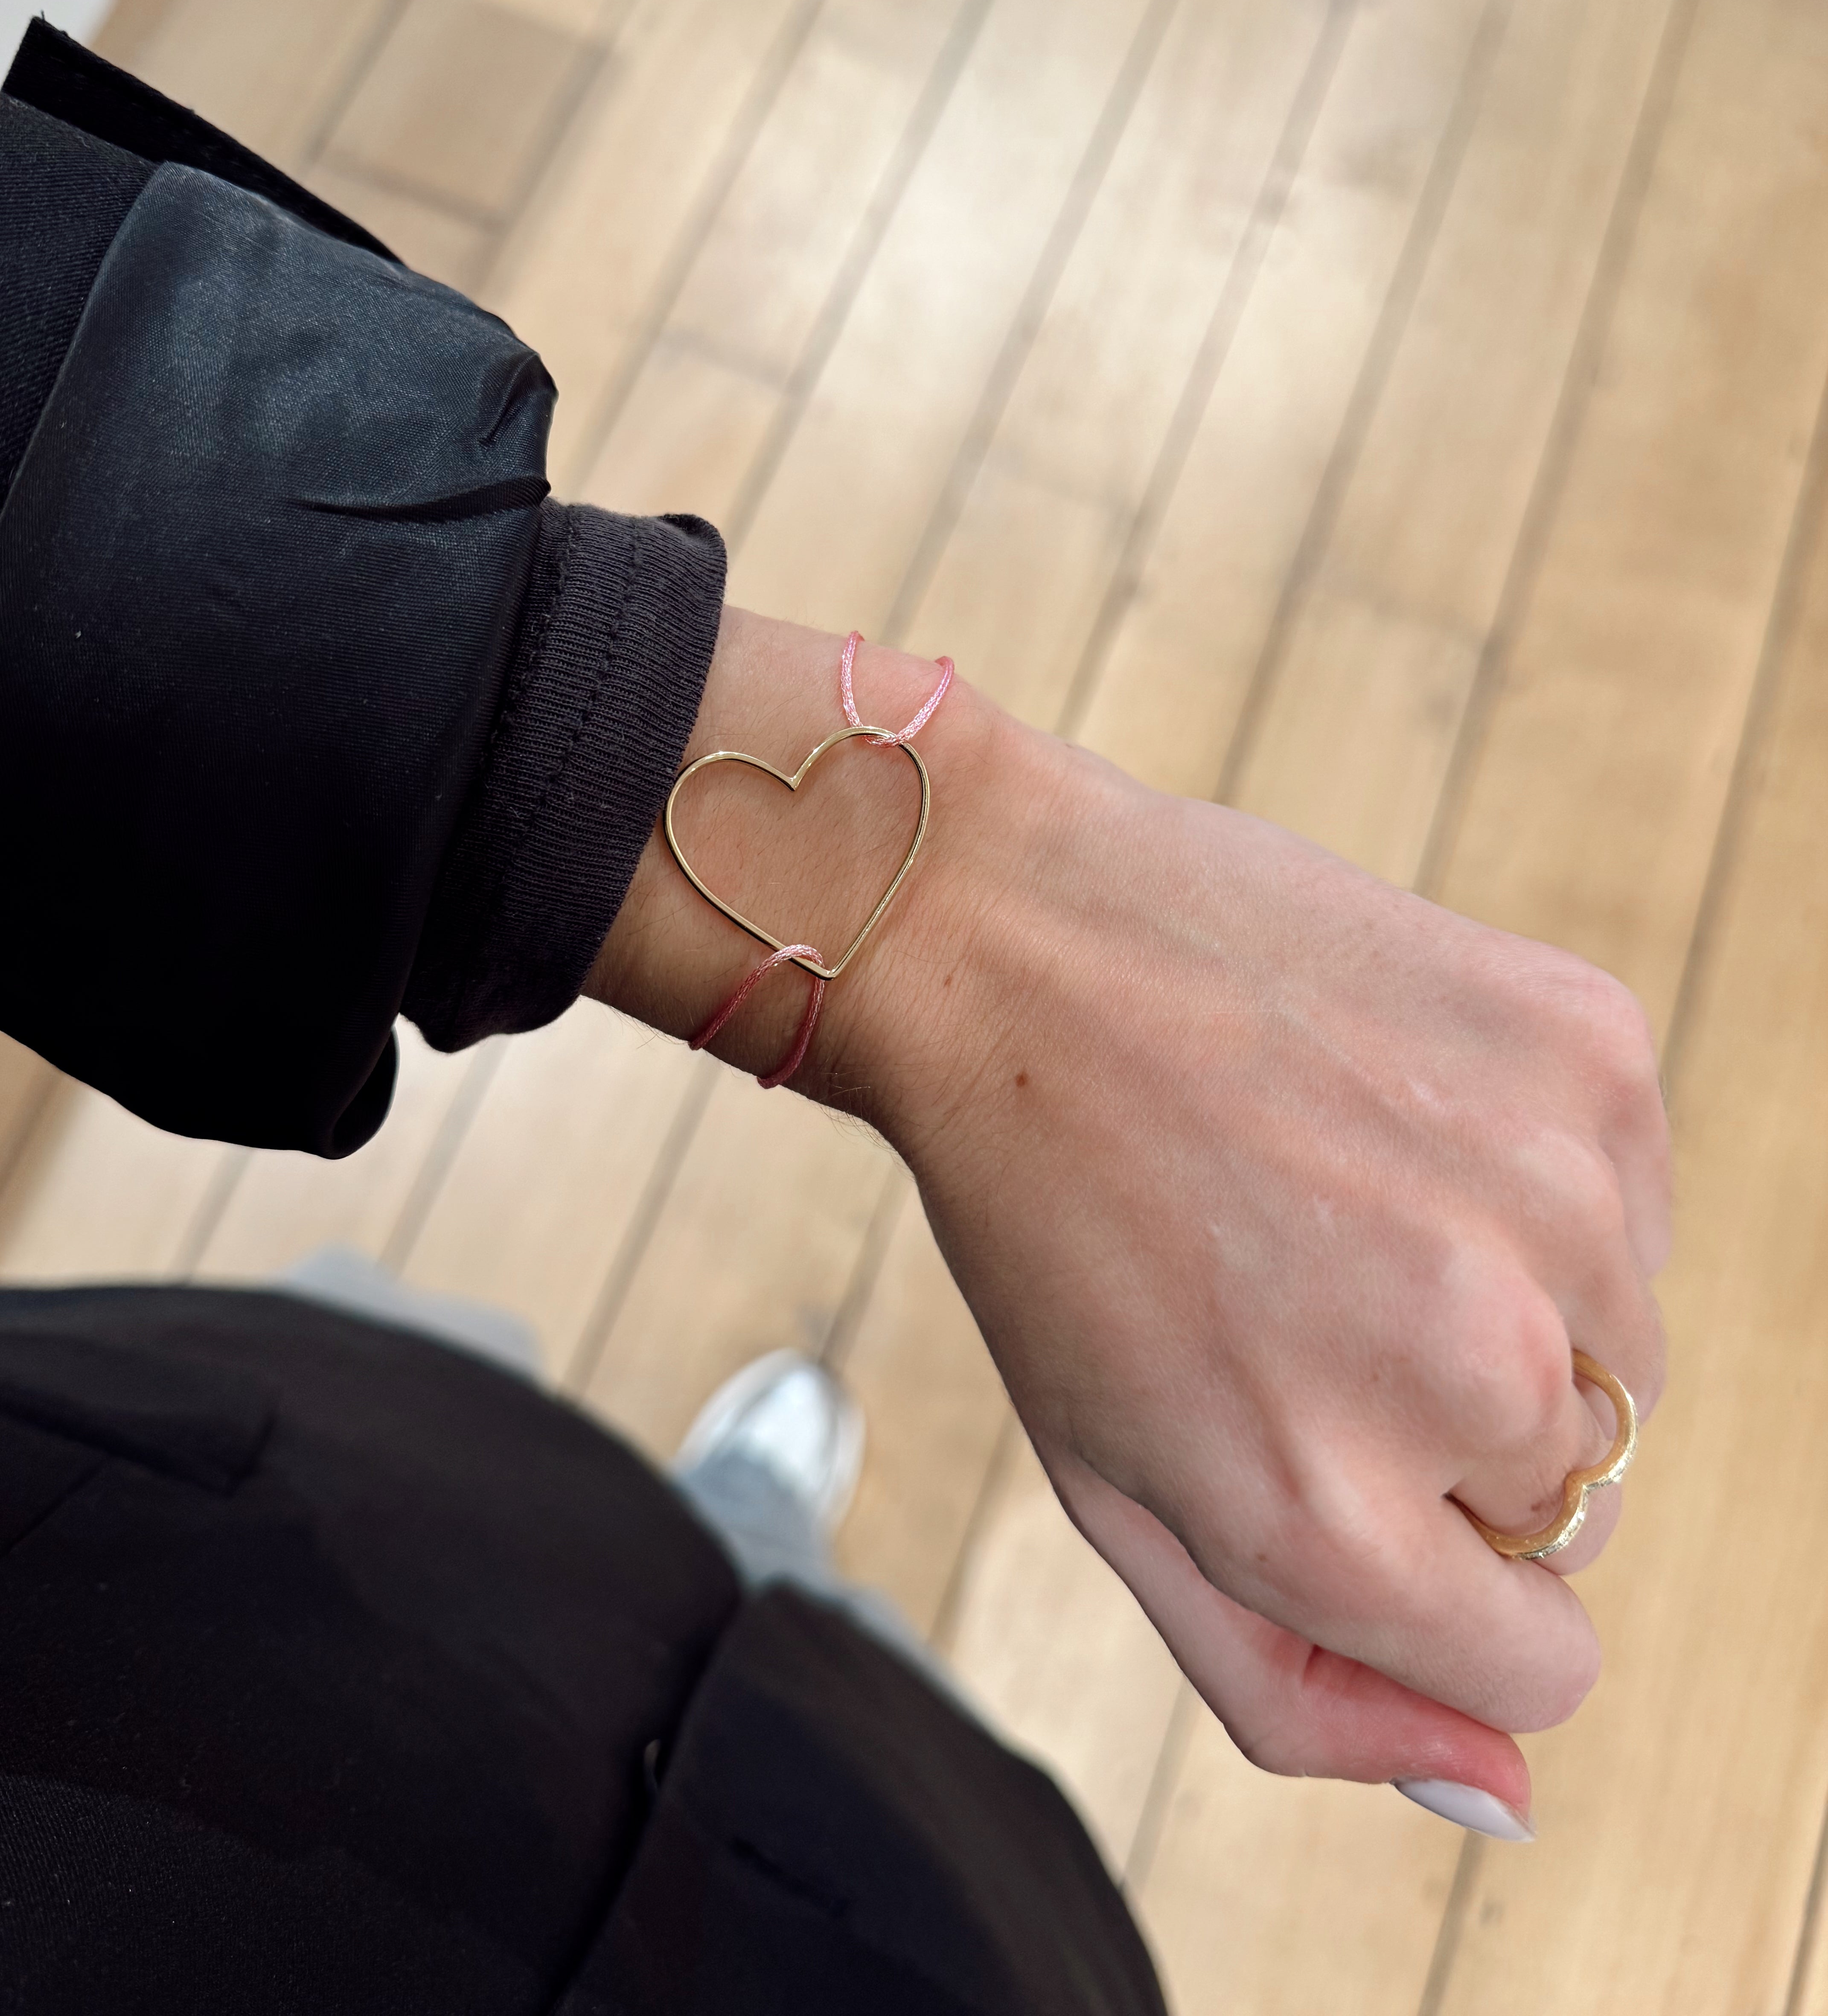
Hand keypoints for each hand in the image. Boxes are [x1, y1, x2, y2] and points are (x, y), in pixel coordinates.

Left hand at [592, 614, 1669, 1820]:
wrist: (1012, 940)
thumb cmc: (1051, 1227)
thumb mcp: (1118, 1495)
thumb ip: (1301, 1687)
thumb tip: (1498, 1794)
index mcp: (1335, 1513)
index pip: (1538, 1664)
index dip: (1447, 1579)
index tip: (1358, 1463)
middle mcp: (1474, 1367)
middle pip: (1575, 1497)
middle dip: (1453, 1425)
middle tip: (1303, 1289)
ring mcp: (1551, 1198)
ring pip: (1619, 1344)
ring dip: (1510, 1291)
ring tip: (1340, 1184)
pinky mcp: (1590, 1052)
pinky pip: (1630, 1195)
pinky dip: (1536, 1171)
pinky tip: (1388, 1100)